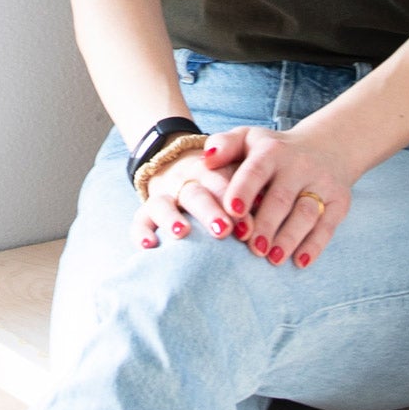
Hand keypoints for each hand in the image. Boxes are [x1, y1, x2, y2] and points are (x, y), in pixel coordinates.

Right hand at [132, 147, 251, 251]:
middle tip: (224, 231)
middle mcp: (185, 181)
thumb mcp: (233, 172)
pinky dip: (141, 233)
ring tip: (182, 233)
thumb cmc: (218, 181)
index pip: (222, 181)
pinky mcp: (146, 210)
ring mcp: (163, 195)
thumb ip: (248, 188)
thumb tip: (270, 207)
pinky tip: (150, 246)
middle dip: (209, 212)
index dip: (233, 200)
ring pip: (163, 204)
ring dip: (172, 218)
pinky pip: (139, 220)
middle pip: (195, 194)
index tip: (248, 225)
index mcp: (211, 170)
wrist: (179, 164)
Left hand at [200, 123, 353, 268]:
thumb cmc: (273, 151)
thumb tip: (206, 160)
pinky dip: (314, 246)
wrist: (327, 147)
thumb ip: (223, 145)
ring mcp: (322, 183)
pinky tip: (299, 262)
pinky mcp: (339, 201)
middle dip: (266, 224)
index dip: (244, 191)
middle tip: (252, 248)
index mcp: (271, 151)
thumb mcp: (248, 138)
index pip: (256, 171)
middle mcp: (299, 165)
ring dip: (289, 238)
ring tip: (272, 258)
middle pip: (281, 198)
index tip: (233, 213)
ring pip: (306, 213)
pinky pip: (328, 226)